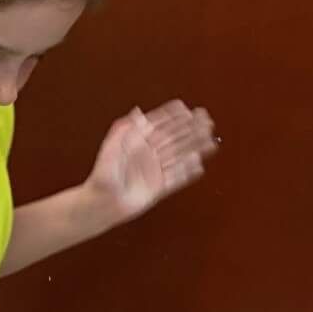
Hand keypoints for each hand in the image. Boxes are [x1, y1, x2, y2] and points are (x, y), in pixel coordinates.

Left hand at [87, 99, 216, 223]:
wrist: (101, 204)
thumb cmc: (102, 177)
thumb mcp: (110, 149)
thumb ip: (123, 130)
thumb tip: (137, 111)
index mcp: (136, 143)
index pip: (158, 125)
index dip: (171, 116)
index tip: (185, 107)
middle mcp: (148, 155)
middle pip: (174, 137)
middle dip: (190, 127)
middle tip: (206, 118)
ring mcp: (154, 170)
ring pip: (180, 155)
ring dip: (195, 146)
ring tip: (211, 138)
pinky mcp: (158, 187)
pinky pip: (177, 177)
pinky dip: (188, 170)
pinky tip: (199, 162)